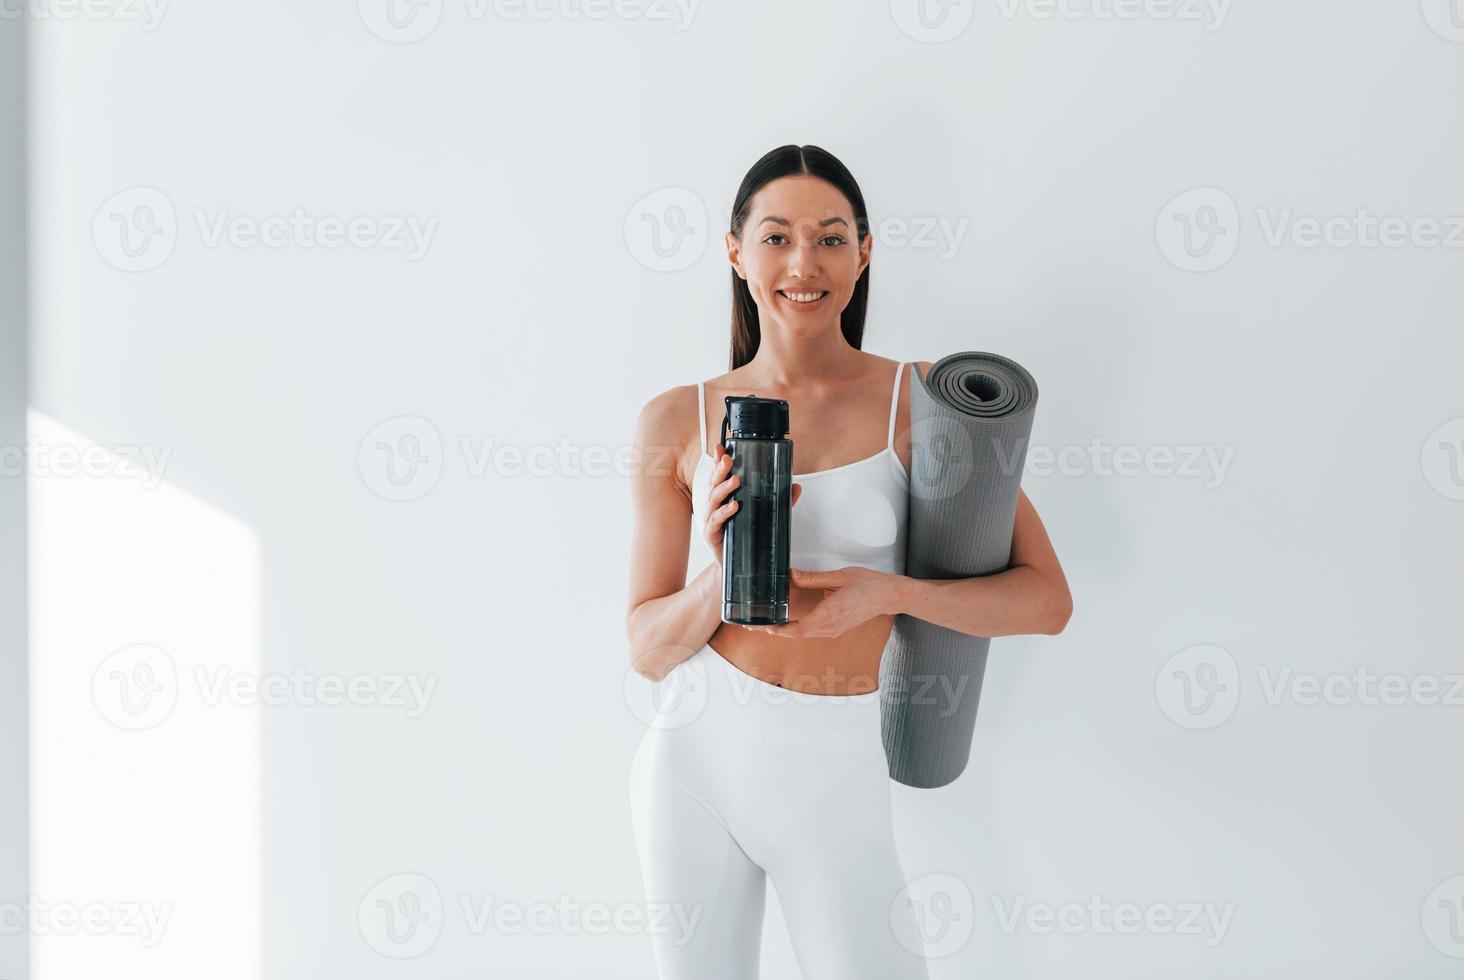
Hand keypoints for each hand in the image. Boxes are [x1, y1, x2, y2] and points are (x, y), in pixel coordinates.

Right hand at [703, 442, 801, 571]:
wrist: (740, 566)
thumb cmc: (746, 536)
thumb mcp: (764, 515)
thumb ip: (779, 500)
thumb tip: (796, 487)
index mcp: (724, 496)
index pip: (720, 475)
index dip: (719, 460)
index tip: (721, 447)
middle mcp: (714, 505)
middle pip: (714, 483)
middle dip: (720, 470)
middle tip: (728, 459)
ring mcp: (711, 519)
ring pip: (713, 499)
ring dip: (723, 488)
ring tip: (735, 480)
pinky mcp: (712, 534)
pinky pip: (716, 521)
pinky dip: (724, 512)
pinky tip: (734, 507)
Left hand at [752, 567, 900, 639]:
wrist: (889, 596)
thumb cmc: (870, 585)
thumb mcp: (840, 576)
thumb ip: (814, 578)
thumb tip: (793, 576)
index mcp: (831, 614)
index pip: (799, 630)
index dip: (780, 631)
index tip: (764, 626)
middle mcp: (831, 627)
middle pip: (797, 635)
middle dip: (775, 631)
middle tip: (754, 626)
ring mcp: (834, 630)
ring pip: (804, 635)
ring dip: (785, 632)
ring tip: (766, 624)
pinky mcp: (836, 629)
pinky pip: (812, 632)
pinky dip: (797, 629)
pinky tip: (787, 623)